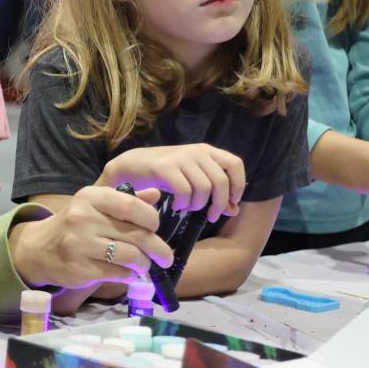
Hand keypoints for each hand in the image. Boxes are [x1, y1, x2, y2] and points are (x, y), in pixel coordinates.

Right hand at [11, 186, 172, 287]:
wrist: (38, 249)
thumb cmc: (74, 225)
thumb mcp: (95, 205)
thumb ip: (126, 200)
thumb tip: (156, 195)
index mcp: (91, 197)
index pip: (132, 206)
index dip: (152, 219)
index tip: (156, 228)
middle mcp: (83, 217)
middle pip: (137, 234)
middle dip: (158, 248)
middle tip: (166, 257)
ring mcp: (80, 244)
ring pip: (131, 256)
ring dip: (144, 264)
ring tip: (144, 265)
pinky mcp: (80, 268)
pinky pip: (118, 273)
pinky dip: (129, 275)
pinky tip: (128, 272)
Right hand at [100, 144, 245, 221]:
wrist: (130, 166)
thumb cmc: (164, 174)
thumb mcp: (192, 180)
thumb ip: (214, 193)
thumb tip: (234, 210)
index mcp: (206, 151)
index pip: (235, 164)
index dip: (238, 185)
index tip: (230, 201)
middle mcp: (196, 151)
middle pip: (221, 181)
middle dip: (218, 204)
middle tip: (210, 216)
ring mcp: (180, 157)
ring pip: (204, 188)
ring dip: (198, 205)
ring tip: (187, 207)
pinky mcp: (165, 167)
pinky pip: (184, 191)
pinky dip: (183, 204)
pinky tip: (177, 206)